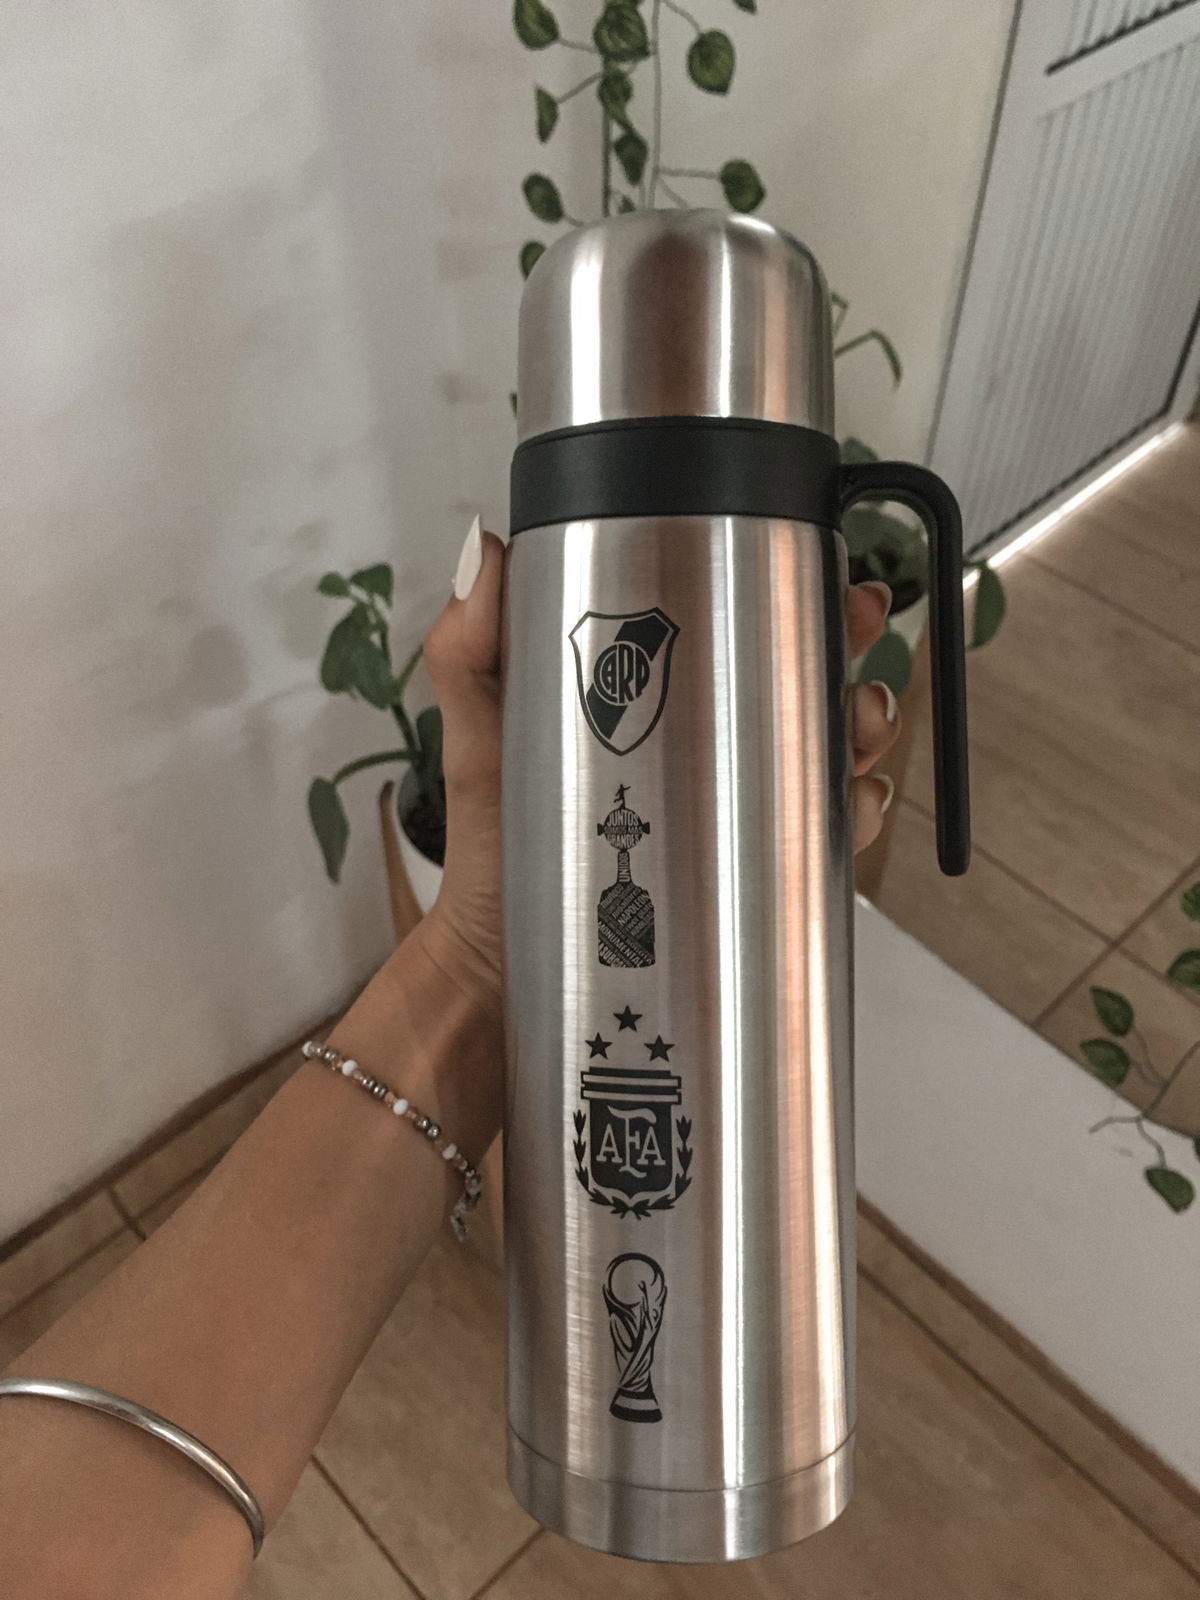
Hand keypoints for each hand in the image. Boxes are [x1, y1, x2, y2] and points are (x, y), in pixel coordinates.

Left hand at [418, 530, 899, 1005]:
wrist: (505, 980)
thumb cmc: (491, 855)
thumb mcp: (478, 739)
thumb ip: (471, 650)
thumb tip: (480, 550)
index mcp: (644, 700)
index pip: (731, 625)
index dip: (791, 596)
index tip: (830, 584)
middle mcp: (697, 748)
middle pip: (797, 682)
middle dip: (848, 658)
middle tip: (855, 657)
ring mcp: (726, 812)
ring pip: (824, 751)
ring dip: (861, 731)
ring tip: (859, 734)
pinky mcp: (745, 876)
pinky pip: (819, 837)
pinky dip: (852, 816)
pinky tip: (852, 808)